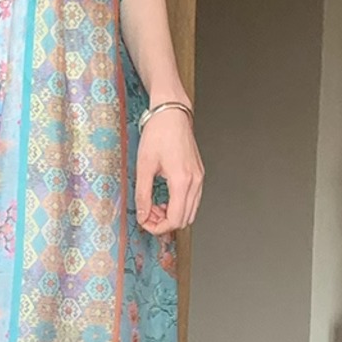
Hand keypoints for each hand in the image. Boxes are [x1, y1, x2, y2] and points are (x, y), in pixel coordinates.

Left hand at [135, 106, 203, 233]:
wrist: (171, 114)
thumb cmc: (159, 134)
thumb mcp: (144, 166)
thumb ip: (142, 194)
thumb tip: (142, 215)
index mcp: (182, 180)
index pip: (175, 219)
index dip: (158, 227)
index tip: (145, 222)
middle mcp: (195, 181)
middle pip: (185, 219)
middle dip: (164, 222)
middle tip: (148, 213)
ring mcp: (199, 178)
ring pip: (190, 212)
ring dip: (172, 214)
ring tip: (155, 205)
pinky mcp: (199, 174)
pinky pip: (192, 200)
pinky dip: (179, 205)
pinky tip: (165, 197)